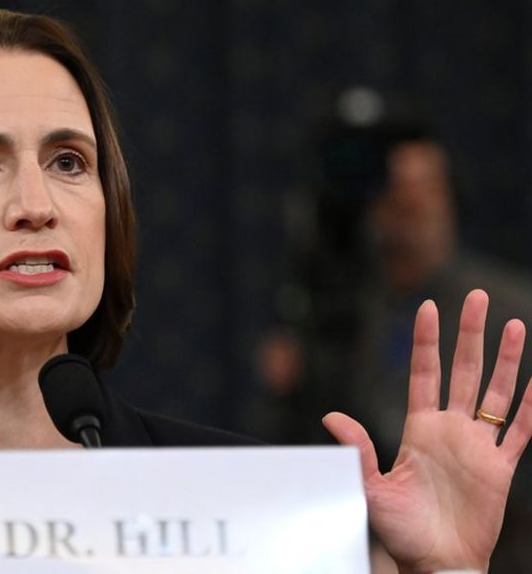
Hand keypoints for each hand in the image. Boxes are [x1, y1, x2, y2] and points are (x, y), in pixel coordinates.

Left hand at [323, 290, 531, 572]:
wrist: (435, 561)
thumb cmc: (399, 530)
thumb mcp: (370, 487)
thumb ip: (357, 450)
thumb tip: (331, 416)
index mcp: (418, 429)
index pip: (424, 373)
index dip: (427, 341)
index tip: (427, 306)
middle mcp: (450, 430)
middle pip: (464, 372)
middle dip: (469, 334)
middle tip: (475, 297)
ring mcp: (478, 447)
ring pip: (497, 393)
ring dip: (506, 360)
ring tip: (513, 324)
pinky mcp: (500, 469)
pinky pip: (522, 432)